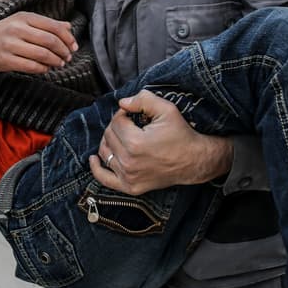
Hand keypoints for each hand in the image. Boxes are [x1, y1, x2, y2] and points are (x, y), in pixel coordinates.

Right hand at [0, 12, 77, 81]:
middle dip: (63, 51)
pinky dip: (43, 69)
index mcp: (23, 17)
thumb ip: (45, 24)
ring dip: (55, 61)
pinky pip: (31, 66)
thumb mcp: (22, 23)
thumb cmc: (4, 34)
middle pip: (49, 41)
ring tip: (60, 63)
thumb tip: (68, 26)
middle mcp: (16, 29)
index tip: (74, 46)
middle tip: (68, 57)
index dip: (67, 38)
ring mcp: (10, 44)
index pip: (53, 26)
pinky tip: (46, 69)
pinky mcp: (5, 60)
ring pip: (42, 54)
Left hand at [89, 90, 232, 195]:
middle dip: (117, 126)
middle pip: (109, 136)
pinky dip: (97, 168)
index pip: (116, 121)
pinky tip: (94, 158)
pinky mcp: (130, 187)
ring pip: (105, 152)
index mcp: (135, 143)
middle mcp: (129, 162)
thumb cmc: (181, 135)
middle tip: (131, 124)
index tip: (133, 114)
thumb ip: (143, 99)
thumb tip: (121, 103)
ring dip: (110, 141)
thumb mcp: (166, 109)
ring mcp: (128, 177)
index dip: (124, 114)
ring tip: (121, 136)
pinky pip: (104, 179)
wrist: (194, 161)